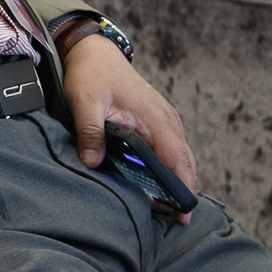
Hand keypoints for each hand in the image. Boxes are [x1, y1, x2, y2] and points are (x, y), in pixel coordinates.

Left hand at [63, 32, 198, 221]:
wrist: (94, 51)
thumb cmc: (92, 74)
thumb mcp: (85, 102)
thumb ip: (90, 132)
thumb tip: (93, 163)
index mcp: (155, 118)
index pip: (177, 158)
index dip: (183, 186)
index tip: (183, 213)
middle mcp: (167, 120)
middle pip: (185, 162)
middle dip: (184, 190)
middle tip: (176, 220)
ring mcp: (165, 120)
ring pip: (180, 156)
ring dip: (179, 179)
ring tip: (168, 208)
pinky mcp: (157, 120)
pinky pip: (171, 148)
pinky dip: (171, 166)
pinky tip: (159, 182)